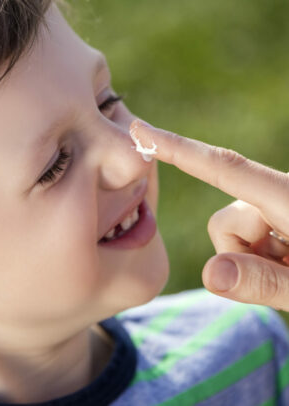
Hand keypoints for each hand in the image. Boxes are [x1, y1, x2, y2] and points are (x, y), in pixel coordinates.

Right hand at [130, 118, 288, 309]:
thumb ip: (267, 283)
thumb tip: (208, 274)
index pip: (221, 166)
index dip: (176, 148)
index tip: (140, 130)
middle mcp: (280, 198)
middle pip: (225, 221)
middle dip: (243, 254)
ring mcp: (280, 210)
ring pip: (235, 234)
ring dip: (257, 262)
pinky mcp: (280, 223)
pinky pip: (249, 242)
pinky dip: (264, 262)